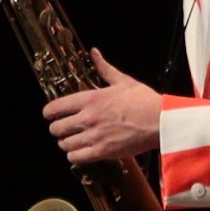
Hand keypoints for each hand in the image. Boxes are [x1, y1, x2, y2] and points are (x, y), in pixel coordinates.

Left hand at [45, 51, 163, 164]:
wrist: (161, 121)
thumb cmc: (144, 100)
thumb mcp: (122, 80)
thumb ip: (103, 68)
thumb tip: (94, 52)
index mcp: (90, 99)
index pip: (54, 108)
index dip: (49, 113)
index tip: (50, 115)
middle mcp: (88, 118)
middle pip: (55, 129)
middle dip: (58, 129)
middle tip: (65, 129)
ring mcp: (94, 136)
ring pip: (64, 144)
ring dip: (67, 143)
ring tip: (74, 140)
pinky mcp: (102, 151)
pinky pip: (76, 157)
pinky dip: (76, 155)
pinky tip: (82, 151)